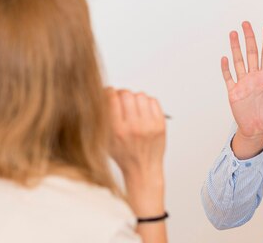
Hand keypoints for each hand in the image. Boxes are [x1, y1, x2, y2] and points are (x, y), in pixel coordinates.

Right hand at [107, 88, 165, 216]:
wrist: (143, 169)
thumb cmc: (124, 156)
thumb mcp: (106, 140)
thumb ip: (103, 120)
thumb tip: (102, 96)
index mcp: (117, 130)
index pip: (112, 99)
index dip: (109, 92)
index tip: (109, 93)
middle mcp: (134, 127)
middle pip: (127, 95)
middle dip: (122, 94)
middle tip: (121, 98)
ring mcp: (149, 125)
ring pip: (141, 96)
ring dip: (135, 98)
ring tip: (133, 106)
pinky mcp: (160, 125)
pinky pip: (153, 101)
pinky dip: (147, 102)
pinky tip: (143, 110)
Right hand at [221, 22, 262, 157]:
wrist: (258, 130)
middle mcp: (254, 77)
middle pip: (250, 53)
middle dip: (248, 38)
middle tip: (245, 23)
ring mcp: (243, 83)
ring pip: (238, 61)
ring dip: (235, 47)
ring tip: (233, 34)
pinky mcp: (233, 92)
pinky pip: (229, 77)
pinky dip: (226, 68)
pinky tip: (225, 58)